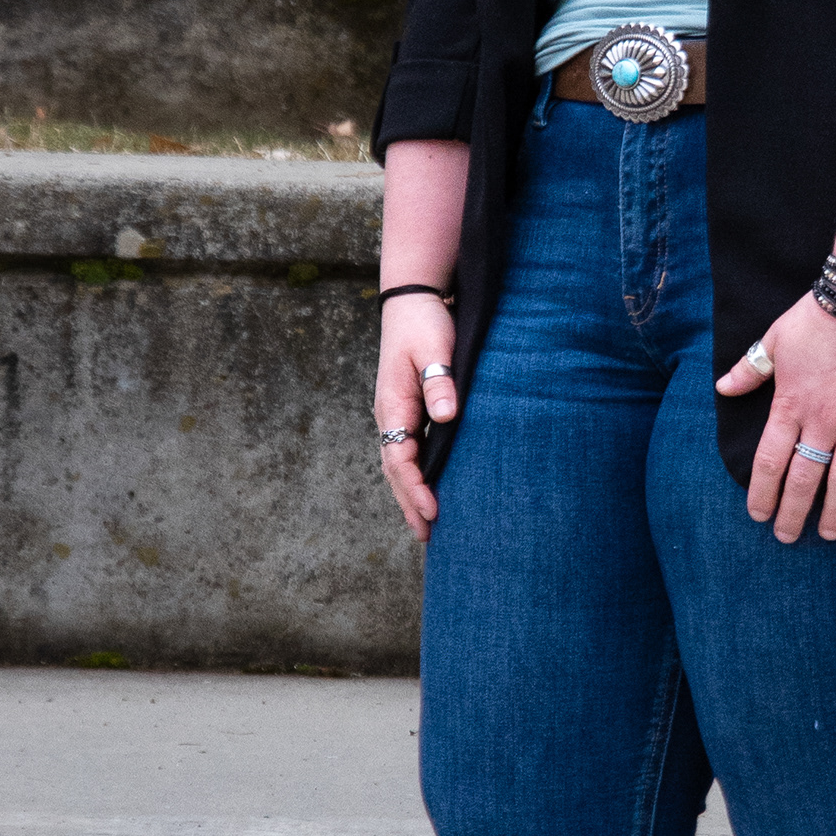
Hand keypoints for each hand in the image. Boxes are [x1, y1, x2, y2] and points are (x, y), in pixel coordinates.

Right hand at [374, 295, 457, 541]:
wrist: (413, 300)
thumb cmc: (425, 323)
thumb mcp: (434, 348)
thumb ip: (440, 382)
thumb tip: (446, 416)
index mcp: (393, 404)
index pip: (400, 458)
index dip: (415, 487)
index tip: (432, 509)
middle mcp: (389, 414)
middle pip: (395, 469)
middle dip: (408, 502)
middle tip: (425, 535)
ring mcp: (395, 413)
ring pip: (398, 463)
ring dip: (409, 493)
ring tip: (423, 524)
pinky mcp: (406, 409)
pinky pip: (407, 450)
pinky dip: (414, 474)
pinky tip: (426, 488)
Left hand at [716, 293, 835, 542]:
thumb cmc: (818, 317)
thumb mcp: (774, 339)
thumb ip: (750, 370)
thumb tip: (723, 387)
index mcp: (790, 405)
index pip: (770, 461)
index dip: (762, 492)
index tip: (757, 515)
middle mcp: (823, 422)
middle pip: (804, 478)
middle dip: (792, 512)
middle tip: (786, 538)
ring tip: (829, 535)